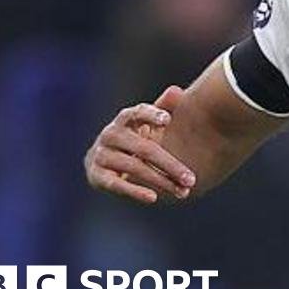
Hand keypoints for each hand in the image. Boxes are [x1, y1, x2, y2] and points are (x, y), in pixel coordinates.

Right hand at [84, 85, 194, 203]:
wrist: (104, 160)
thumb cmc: (135, 137)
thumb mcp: (148, 122)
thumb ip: (163, 107)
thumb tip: (176, 91)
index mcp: (125, 118)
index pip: (138, 112)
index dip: (151, 114)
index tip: (168, 120)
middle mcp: (111, 134)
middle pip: (144, 148)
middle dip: (170, 164)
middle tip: (192, 178)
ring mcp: (101, 155)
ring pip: (134, 168)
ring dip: (160, 181)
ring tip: (183, 192)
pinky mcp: (96, 175)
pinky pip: (117, 184)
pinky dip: (135, 191)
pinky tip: (154, 197)